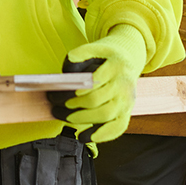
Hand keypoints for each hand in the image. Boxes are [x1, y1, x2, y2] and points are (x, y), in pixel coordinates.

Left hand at [46, 24, 146, 143]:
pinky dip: (100, 136)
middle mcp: (124, 85)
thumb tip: (68, 69)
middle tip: (55, 103)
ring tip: (64, 117)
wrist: (130, 60)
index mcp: (116, 66)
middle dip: (71, 105)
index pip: (93, 82)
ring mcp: (127, 101)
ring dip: (80, 120)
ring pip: (104, 116)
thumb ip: (79, 55)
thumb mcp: (95, 48)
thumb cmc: (108, 56)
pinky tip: (83, 136)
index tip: (58, 92)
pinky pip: (116, 129)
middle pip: (96, 101)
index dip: (74, 90)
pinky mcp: (127, 113)